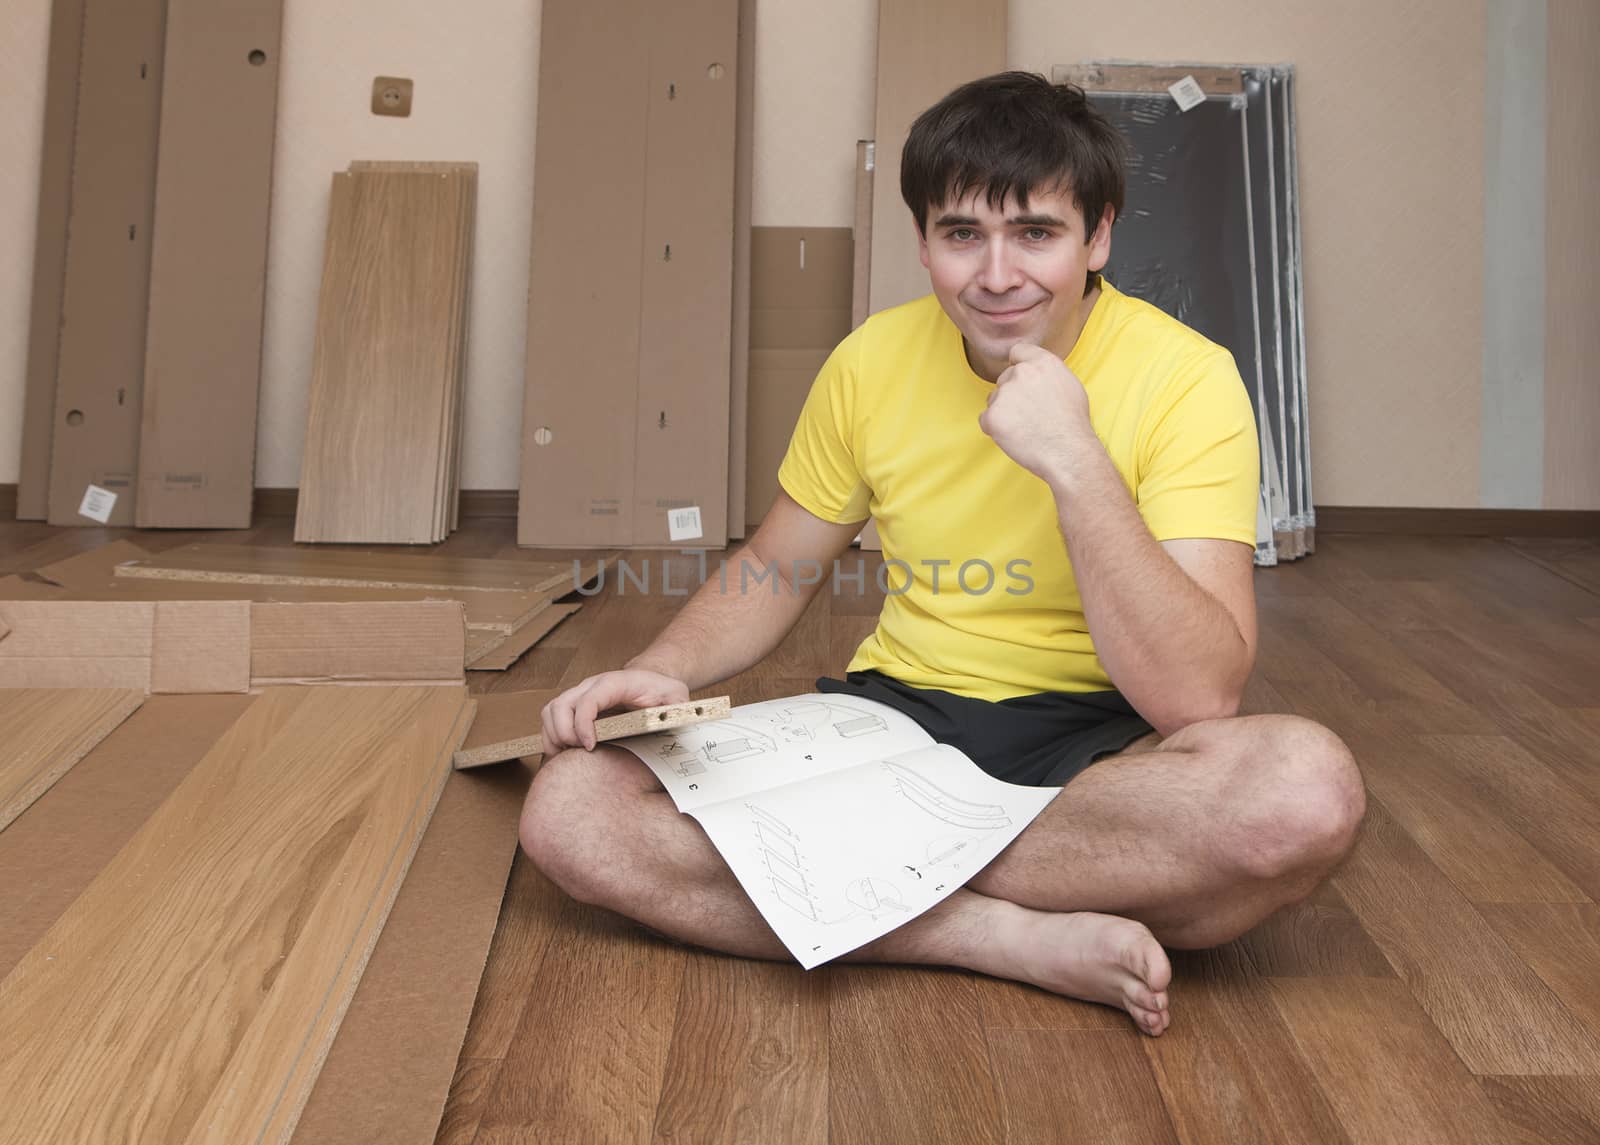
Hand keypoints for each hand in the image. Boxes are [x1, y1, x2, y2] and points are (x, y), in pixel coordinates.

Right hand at [540, 669, 689, 753]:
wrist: (650, 680)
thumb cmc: (660, 690)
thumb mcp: (676, 695)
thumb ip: (677, 707)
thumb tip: (674, 721)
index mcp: (614, 683)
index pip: (588, 699)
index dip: (583, 724)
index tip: (590, 746)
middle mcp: (591, 686)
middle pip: (560, 705)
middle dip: (564, 733)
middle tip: (580, 752)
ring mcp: (579, 695)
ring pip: (550, 711)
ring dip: (553, 736)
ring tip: (567, 756)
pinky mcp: (573, 706)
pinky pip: (550, 719)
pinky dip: (551, 737)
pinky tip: (563, 754)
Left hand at [978, 342, 1097, 478]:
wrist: (1068, 452)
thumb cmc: (1072, 423)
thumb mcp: (1069, 385)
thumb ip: (1046, 373)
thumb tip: (1032, 370)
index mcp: (1042, 362)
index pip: (1017, 351)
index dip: (1017, 365)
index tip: (1021, 380)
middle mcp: (1021, 373)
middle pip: (1004, 379)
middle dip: (1012, 395)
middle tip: (1030, 415)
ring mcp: (1005, 394)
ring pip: (994, 400)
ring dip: (1003, 412)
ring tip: (1026, 428)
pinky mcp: (993, 416)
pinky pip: (986, 420)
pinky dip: (995, 429)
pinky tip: (1016, 437)